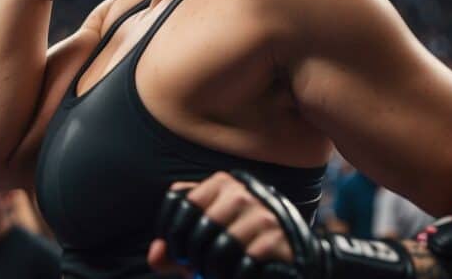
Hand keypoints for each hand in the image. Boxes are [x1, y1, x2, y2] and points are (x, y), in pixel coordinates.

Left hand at [154, 171, 414, 278]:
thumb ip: (177, 244)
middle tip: (197, 269)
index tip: (178, 253)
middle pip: (197, 231)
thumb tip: (156, 256)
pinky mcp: (275, 240)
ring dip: (212, 271)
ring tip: (217, 272)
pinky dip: (233, 276)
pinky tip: (237, 273)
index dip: (173, 236)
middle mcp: (241, 192)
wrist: (295, 252)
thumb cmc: (243, 241)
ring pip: (218, 251)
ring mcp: (261, 215)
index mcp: (222, 183)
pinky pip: (240, 265)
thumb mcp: (208, 235)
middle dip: (193, 258)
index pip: (182, 207)